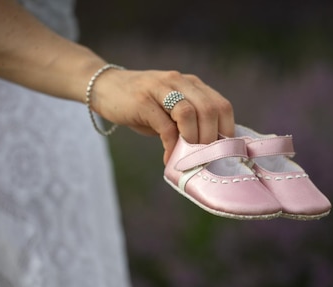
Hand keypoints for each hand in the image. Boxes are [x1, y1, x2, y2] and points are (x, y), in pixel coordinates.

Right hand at [90, 68, 234, 163]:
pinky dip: (170, 146)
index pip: (221, 105)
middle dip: (210, 139)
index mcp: (192, 84)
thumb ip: (190, 122)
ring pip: (189, 113)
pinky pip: (165, 126)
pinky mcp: (143, 100)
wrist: (105, 88)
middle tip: (204, 157)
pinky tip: (168, 158)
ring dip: (193, 140)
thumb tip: (210, 149)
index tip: (222, 151)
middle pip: (209, 109)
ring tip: (188, 156)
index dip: (227, 130)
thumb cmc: (143, 106)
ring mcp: (160, 88)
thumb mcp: (170, 110)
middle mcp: (179, 81)